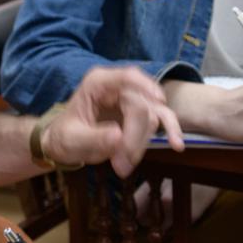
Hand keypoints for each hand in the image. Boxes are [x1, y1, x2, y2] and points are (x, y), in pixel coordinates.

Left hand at [43, 66, 183, 176]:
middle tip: (120, 164)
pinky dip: (170, 131)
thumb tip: (119, 136)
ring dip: (143, 143)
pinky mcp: (140, 114)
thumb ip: (94, 138)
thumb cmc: (65, 137)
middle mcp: (117, 87)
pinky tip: (177, 144)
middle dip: (135, 136)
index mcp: (98, 83)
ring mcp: (131, 99)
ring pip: (152, 116)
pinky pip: (160, 120)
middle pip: (141, 104)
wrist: (66, 145)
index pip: (127, 77)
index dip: (145, 85)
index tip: (158, 100)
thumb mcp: (72, 140)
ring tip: (124, 166)